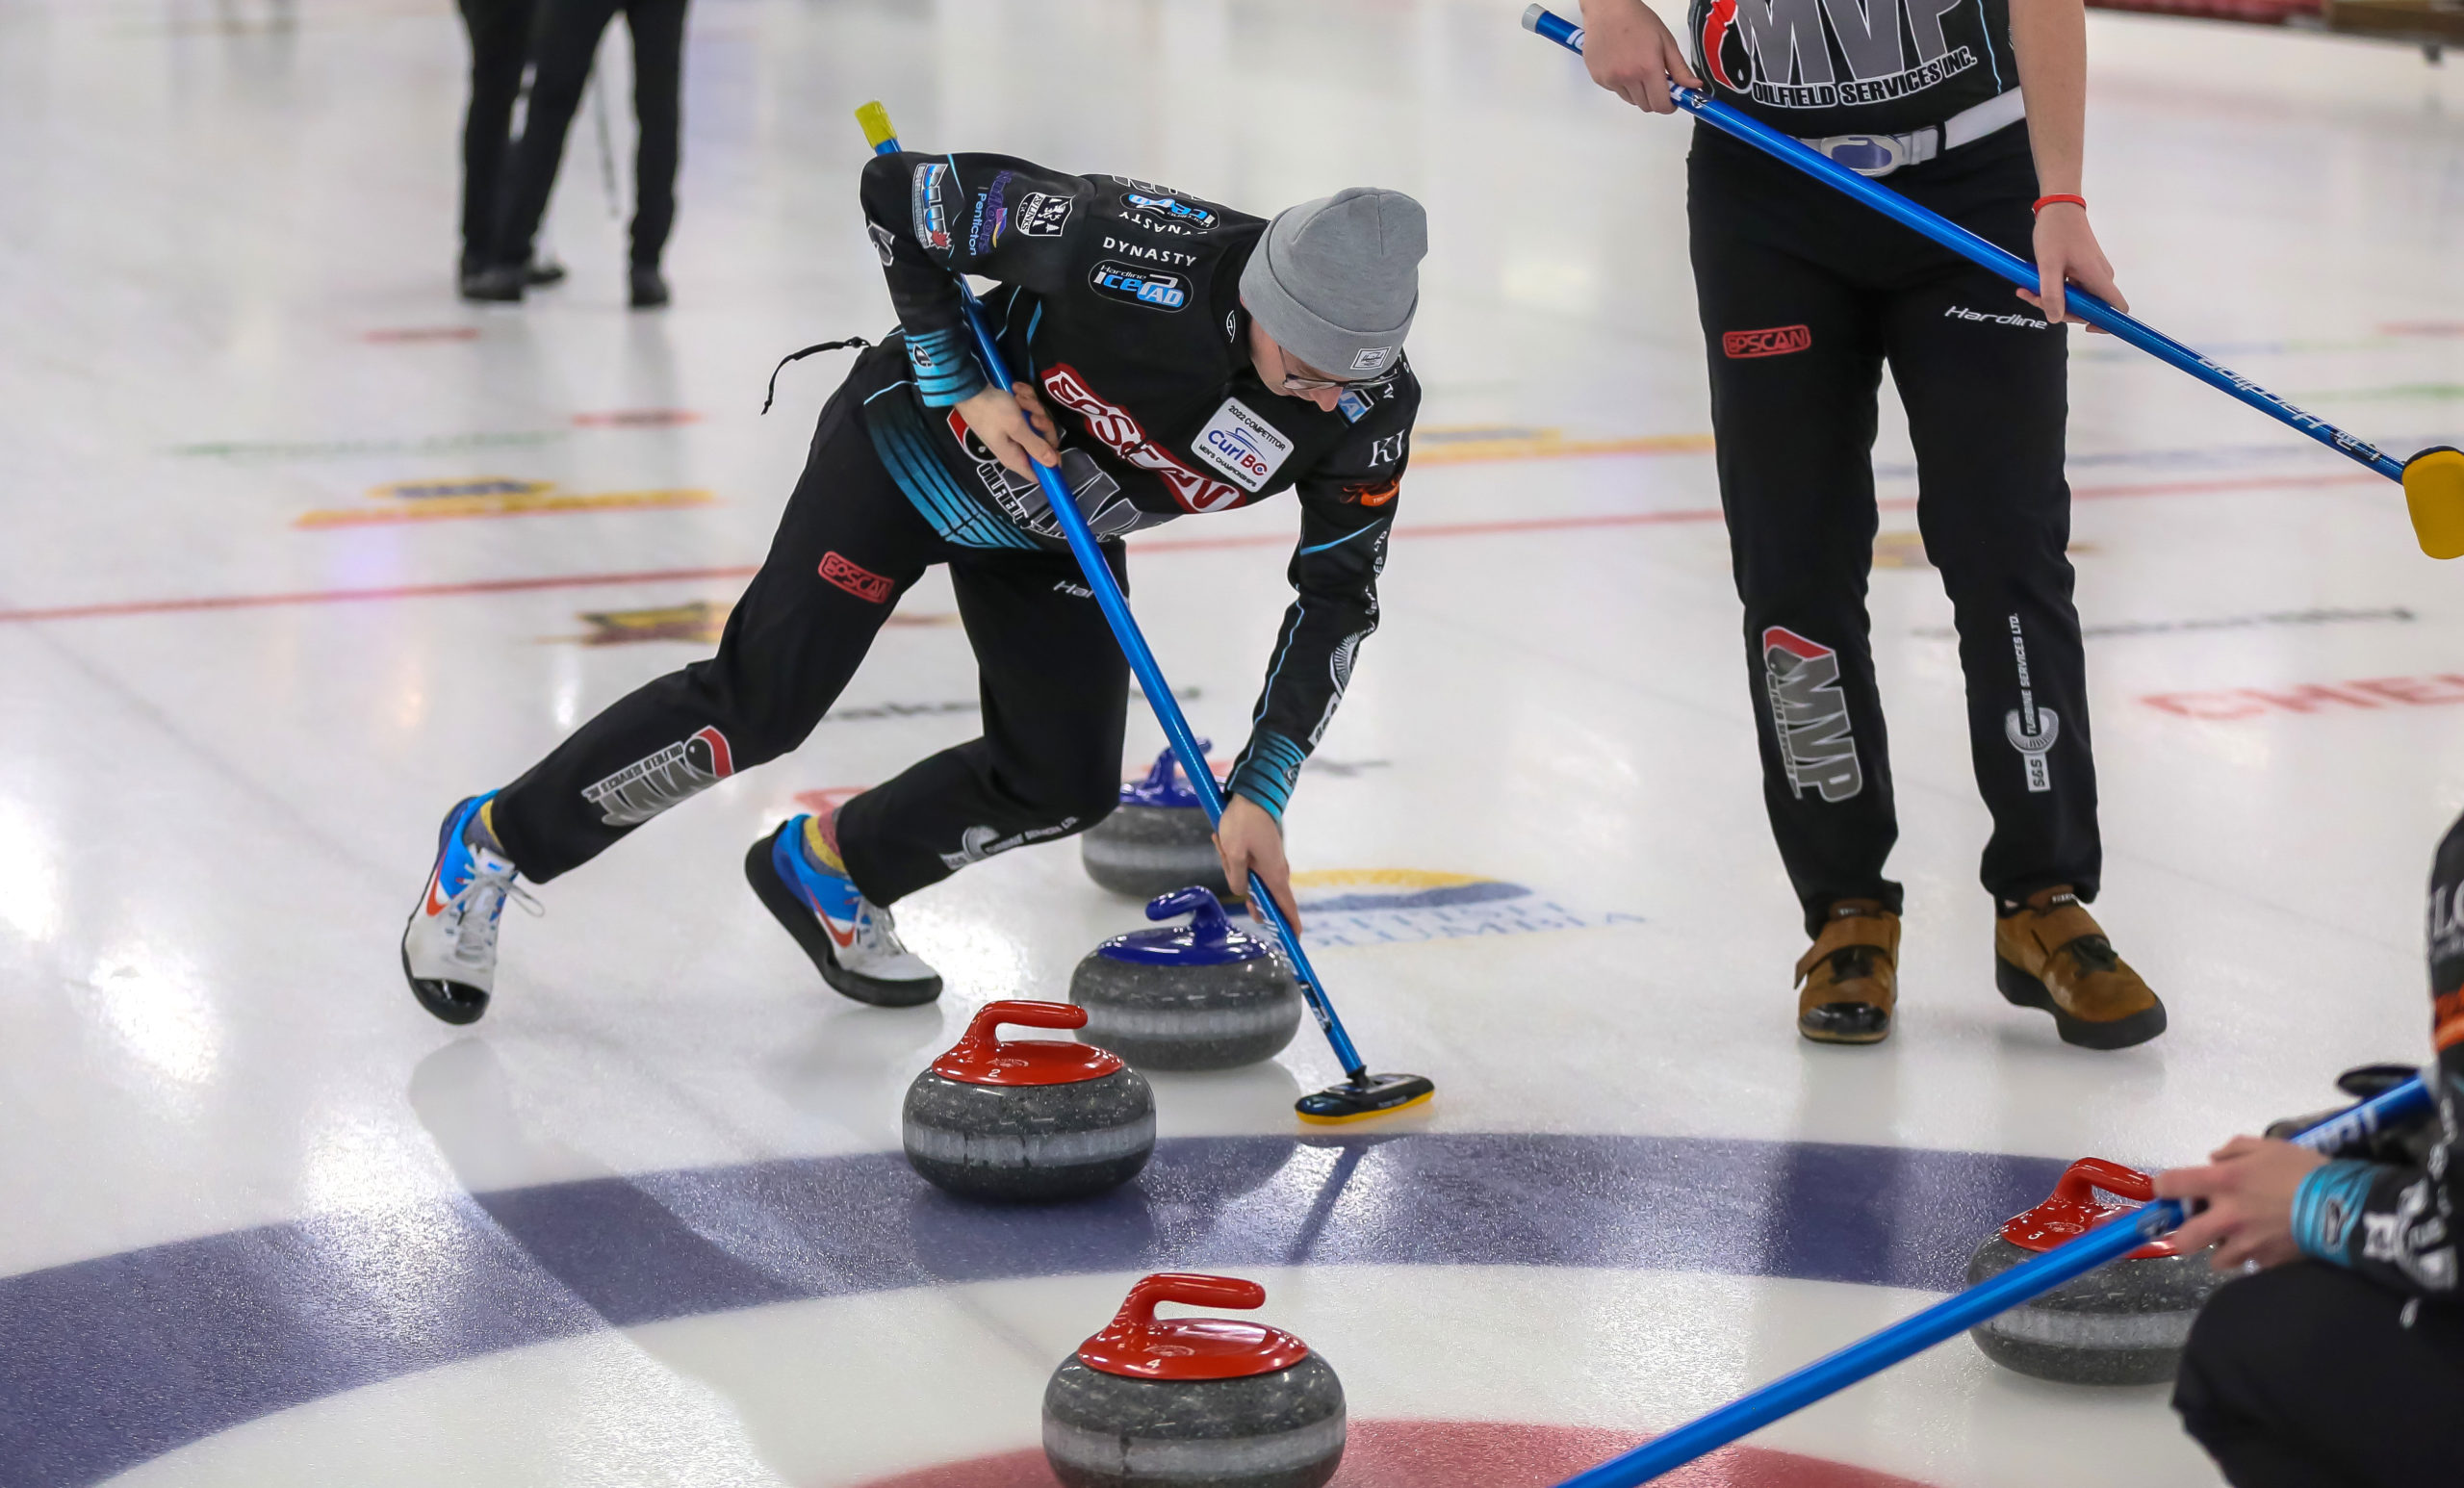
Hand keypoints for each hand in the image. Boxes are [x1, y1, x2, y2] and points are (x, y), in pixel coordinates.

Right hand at [955, 381, 1060, 476]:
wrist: (971, 387)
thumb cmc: (991, 410)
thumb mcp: (1016, 427)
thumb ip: (1035, 445)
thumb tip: (1052, 464)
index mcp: (1014, 457)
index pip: (1038, 474)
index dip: (1050, 464)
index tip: (1056, 448)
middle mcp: (1015, 447)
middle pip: (1043, 443)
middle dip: (1041, 425)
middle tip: (1033, 416)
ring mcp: (1014, 430)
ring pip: (1037, 422)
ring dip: (1032, 407)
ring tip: (1019, 399)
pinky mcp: (1013, 416)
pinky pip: (1028, 409)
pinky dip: (1025, 398)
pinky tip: (1016, 391)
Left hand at [1215, 794, 1299, 932]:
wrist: (1253, 794)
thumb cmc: (1243, 823)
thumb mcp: (1232, 854)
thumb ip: (1236, 878)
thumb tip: (1243, 892)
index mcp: (1274, 875)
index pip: (1286, 907)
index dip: (1290, 926)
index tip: (1293, 941)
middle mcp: (1277, 871)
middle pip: (1262, 895)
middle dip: (1242, 887)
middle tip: (1228, 855)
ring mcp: (1271, 862)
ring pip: (1250, 879)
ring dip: (1233, 868)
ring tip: (1223, 841)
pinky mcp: (1264, 854)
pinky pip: (1248, 866)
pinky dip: (1234, 858)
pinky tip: (1223, 839)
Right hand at [1577, 0, 1702, 114]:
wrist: (1608, 9)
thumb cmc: (1637, 20)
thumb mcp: (1666, 42)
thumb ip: (1680, 69)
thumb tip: (1693, 86)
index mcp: (1648, 68)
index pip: (1660, 105)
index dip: (1669, 106)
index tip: (1671, 101)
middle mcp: (1627, 77)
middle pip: (1645, 106)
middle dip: (1654, 98)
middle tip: (1656, 80)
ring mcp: (1610, 79)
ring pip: (1630, 99)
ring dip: (1638, 91)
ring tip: (1636, 68)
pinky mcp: (1598, 78)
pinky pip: (1615, 91)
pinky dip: (1622, 84)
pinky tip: (1622, 64)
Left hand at [2018, 203, 2124, 330]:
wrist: (2058, 207)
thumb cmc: (2055, 232)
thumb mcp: (2048, 265)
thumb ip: (2052, 293)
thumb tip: (2056, 318)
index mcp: (2098, 277)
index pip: (2117, 308)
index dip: (2106, 322)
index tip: (2084, 326)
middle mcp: (2100, 277)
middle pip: (2089, 309)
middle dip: (2061, 309)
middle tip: (2034, 298)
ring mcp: (2091, 274)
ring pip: (2076, 299)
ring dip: (2052, 300)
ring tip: (2027, 289)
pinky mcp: (2082, 270)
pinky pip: (2071, 289)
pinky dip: (2053, 290)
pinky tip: (2031, 285)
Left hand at [2155, 1136, 2328, 1271]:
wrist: (2343, 1206)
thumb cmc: (2304, 1169)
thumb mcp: (2269, 1147)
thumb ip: (2234, 1150)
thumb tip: (2214, 1160)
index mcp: (2222, 1182)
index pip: (2171, 1185)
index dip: (2163, 1188)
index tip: (2168, 1189)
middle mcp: (2226, 1217)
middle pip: (2183, 1241)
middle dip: (2183, 1236)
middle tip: (2197, 1227)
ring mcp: (2246, 1244)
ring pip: (2216, 1259)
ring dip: (2223, 1249)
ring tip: (2240, 1237)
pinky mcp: (2266, 1262)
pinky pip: (2250, 1264)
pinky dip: (2254, 1256)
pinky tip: (2269, 1243)